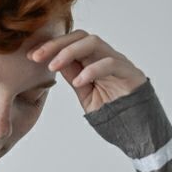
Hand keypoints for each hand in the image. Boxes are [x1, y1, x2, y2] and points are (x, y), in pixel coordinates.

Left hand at [27, 29, 147, 114]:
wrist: (141, 135)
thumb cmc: (115, 117)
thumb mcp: (86, 96)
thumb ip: (74, 77)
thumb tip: (54, 61)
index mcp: (96, 62)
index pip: (72, 43)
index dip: (51, 46)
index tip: (30, 56)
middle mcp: (108, 58)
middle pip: (81, 36)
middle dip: (56, 44)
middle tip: (36, 57)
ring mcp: (121, 64)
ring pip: (94, 43)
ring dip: (70, 52)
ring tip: (53, 66)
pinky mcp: (132, 75)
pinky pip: (111, 63)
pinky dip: (92, 70)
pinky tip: (78, 82)